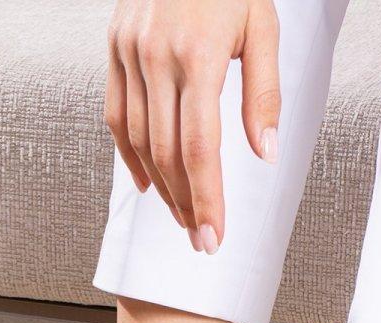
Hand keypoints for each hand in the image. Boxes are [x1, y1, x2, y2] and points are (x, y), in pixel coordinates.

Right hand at [105, 0, 280, 252]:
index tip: (213, 235)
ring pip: (138, 141)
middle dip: (186, 204)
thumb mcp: (262, 27)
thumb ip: (264, 94)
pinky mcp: (114, 49)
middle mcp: (156, 56)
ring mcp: (129, 52)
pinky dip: (130, 157)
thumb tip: (266, 153)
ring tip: (183, 215)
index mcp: (198, 55)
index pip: (200, 147)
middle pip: (167, 153)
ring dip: (162, 187)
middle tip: (201, 238)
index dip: (207, 199)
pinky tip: (149, 183)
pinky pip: (115, 117)